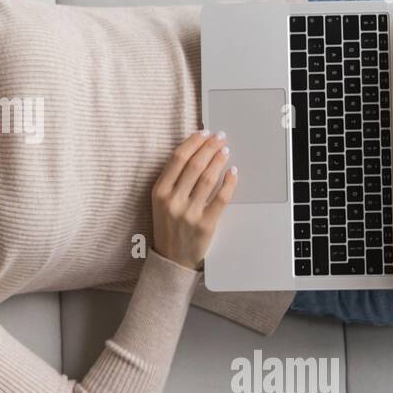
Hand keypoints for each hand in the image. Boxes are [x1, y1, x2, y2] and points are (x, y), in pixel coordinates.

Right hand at [151, 131, 237, 270]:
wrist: (172, 258)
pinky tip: (232, 172)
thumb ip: (172, 179)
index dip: (193, 142)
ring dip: (219, 160)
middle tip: (219, 137)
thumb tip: (195, 152)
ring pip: (207, 178)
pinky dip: (228, 182)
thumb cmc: (168, 225)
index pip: (177, 159)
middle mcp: (172, 201)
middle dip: (209, 147)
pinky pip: (221, 198)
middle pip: (194, 165)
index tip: (204, 133)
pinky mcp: (205, 224)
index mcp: (159, 191)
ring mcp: (189, 213)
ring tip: (225, 150)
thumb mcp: (160, 202)